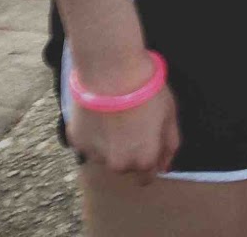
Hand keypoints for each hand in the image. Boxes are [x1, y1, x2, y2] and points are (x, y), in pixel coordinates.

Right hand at [66, 69, 180, 182]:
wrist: (112, 70)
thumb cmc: (146, 90)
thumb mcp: (170, 113)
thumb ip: (169, 143)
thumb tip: (165, 165)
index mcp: (143, 160)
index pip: (146, 176)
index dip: (148, 159)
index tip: (146, 141)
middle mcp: (118, 164)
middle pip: (125, 164)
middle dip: (127, 150)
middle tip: (129, 122)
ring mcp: (94, 154)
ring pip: (103, 154)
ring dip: (108, 142)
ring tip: (112, 114)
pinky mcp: (77, 140)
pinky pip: (86, 140)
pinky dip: (91, 131)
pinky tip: (97, 110)